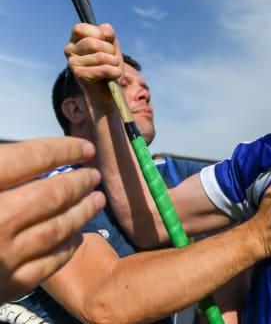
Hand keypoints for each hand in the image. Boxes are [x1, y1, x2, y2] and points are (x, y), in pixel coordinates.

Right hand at [0, 137, 104, 301]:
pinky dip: (67, 247)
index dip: (61, 150)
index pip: (29, 158)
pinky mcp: (7, 286)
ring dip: (82, 212)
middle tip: (93, 174)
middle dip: (78, 182)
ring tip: (96, 199)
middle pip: (50, 195)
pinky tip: (77, 235)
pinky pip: (49, 264)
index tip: (83, 148)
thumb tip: (27, 155)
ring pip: (57, 229)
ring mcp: (2, 256)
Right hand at [64, 23, 123, 101]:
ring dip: (114, 62)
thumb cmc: (109, 65)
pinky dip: (113, 71)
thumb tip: (105, 32)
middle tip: (113, 59)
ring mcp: (72, 63)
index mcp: (76, 39)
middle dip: (110, 51)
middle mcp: (70, 50)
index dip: (98, 34)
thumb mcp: (112, 46)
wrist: (108, 90)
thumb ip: (109, 35)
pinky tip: (114, 74)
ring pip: (100, 56)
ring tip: (114, 68)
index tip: (106, 42)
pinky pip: (102, 69)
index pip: (80, 28)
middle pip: (93, 43)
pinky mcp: (79, 75)